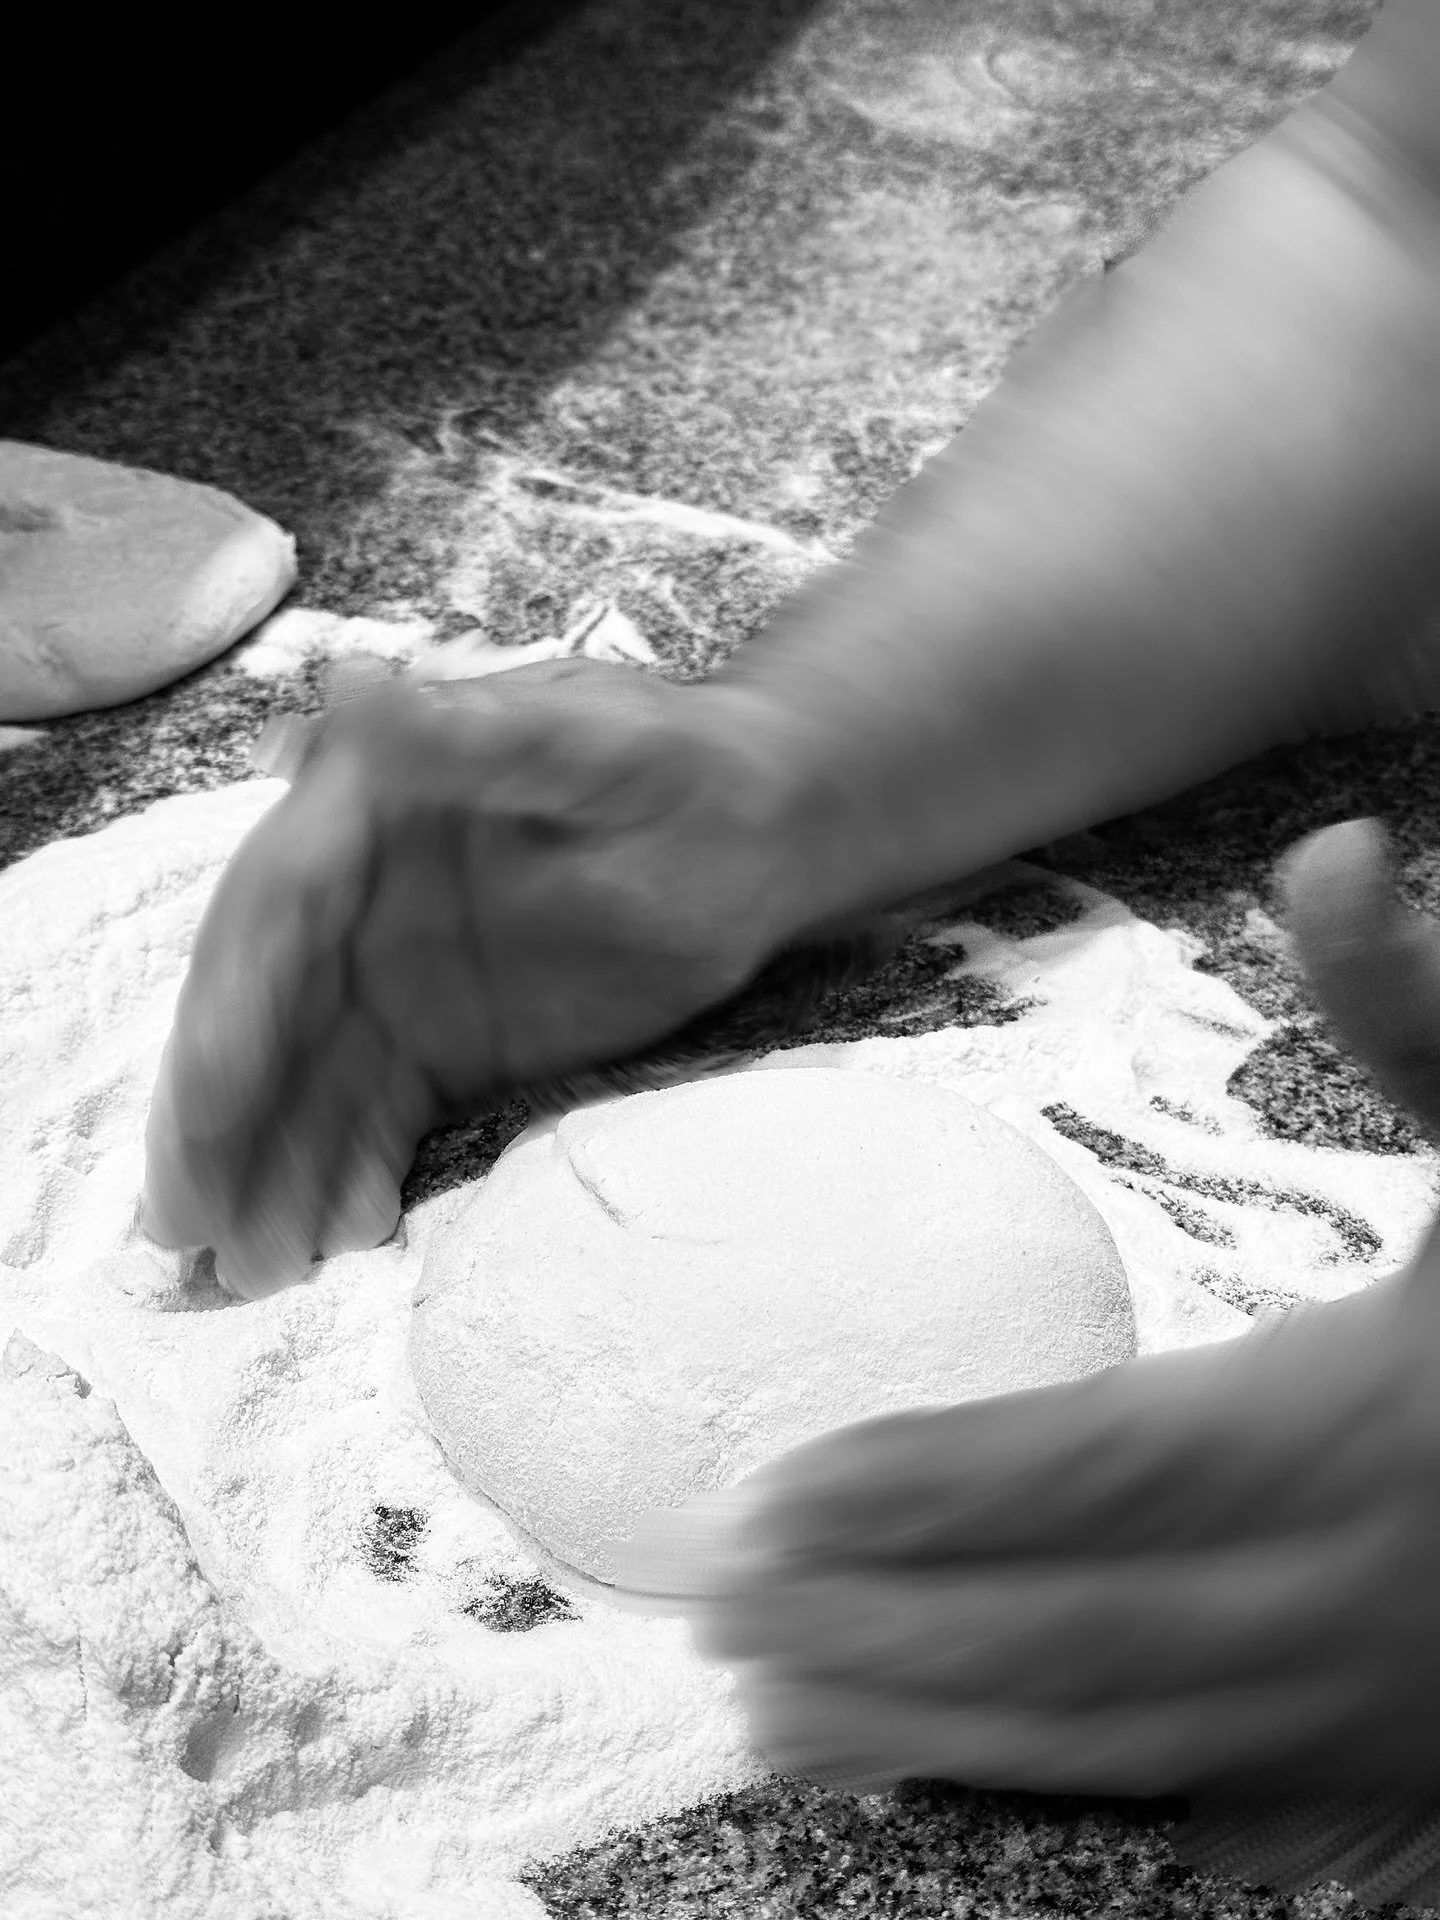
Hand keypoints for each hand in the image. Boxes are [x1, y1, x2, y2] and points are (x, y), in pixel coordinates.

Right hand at [142, 660, 800, 1299]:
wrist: (759, 832)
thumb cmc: (682, 766)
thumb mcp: (593, 741)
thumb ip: (474, 735)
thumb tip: (353, 686)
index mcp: (366, 810)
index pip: (277, 909)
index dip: (236, 999)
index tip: (213, 1088)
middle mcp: (354, 901)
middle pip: (263, 1011)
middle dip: (219, 1116)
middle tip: (186, 1219)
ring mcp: (392, 982)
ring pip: (307, 1084)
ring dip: (270, 1172)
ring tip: (254, 1266)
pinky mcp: (439, 1046)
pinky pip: (375, 1120)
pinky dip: (348, 1177)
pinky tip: (337, 1237)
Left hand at [613, 818, 1439, 1800]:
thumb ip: (1417, 1015)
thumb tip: (1333, 854)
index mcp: (1364, 1417)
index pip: (1104, 1460)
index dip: (933, 1482)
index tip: (783, 1493)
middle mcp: (1364, 1582)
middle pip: (1085, 1622)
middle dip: (892, 1625)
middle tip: (722, 1617)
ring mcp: (1385, 1704)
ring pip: (1133, 1737)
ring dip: (944, 1733)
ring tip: (780, 1717)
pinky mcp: (1406, 1769)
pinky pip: (1215, 1807)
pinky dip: (1074, 1798)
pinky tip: (955, 1783)